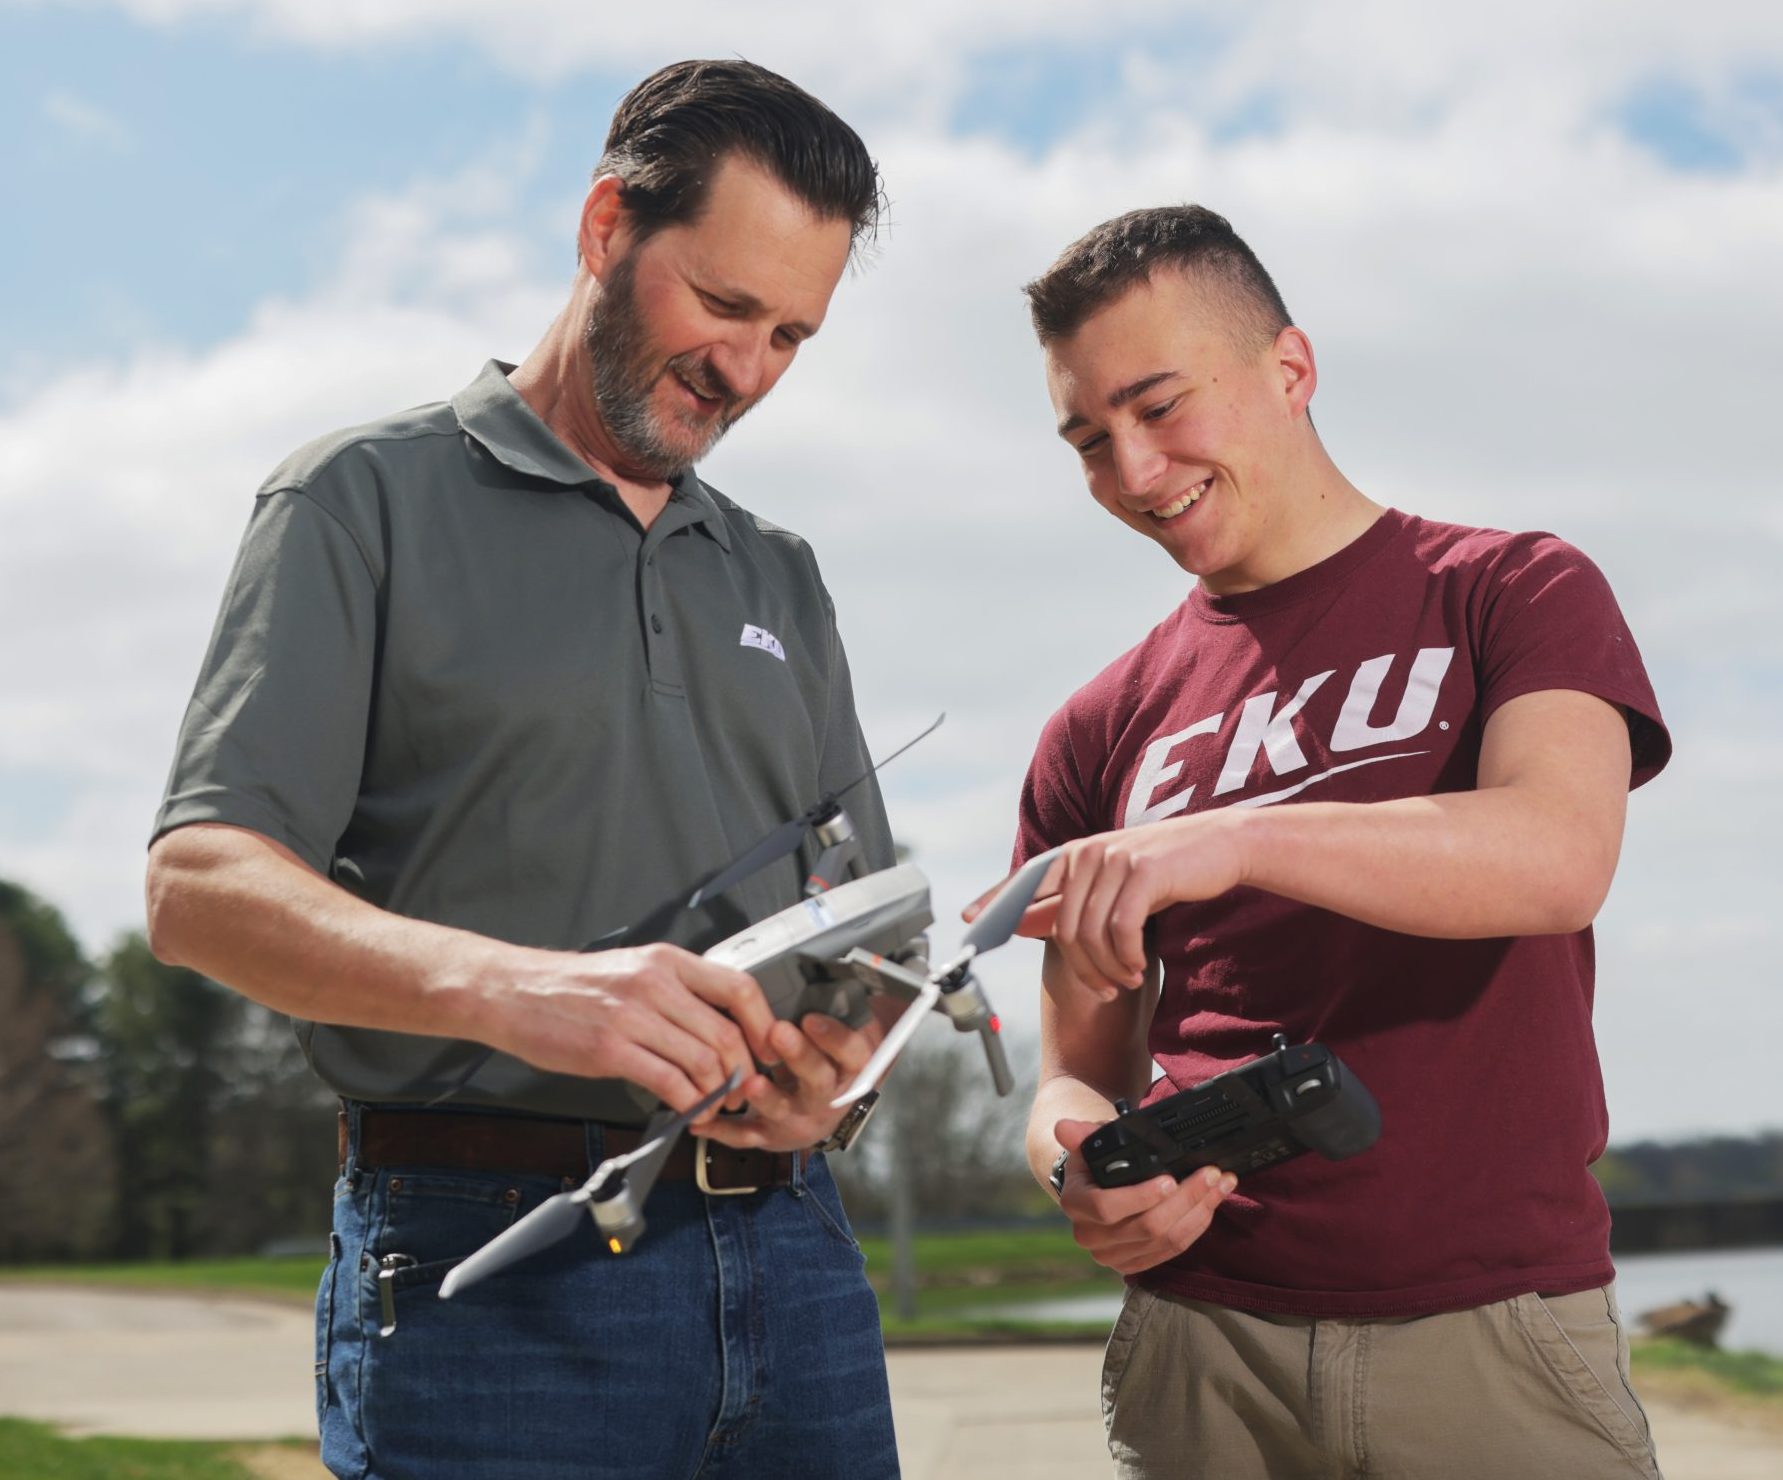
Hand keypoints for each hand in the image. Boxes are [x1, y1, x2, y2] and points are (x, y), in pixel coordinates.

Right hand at [481, 942, 777, 1121]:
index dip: (762, 1024)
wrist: (514, 992)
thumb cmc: (571, 987)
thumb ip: (674, 991)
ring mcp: (633, 1016)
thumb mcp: (632, 970)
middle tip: (742, 1090)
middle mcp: (655, 984)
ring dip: (716, 1092)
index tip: (767, 1049)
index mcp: (666, 962)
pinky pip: (668, 1080)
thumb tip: (714, 1026)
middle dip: (742, 1070)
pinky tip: (689, 1111)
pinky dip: (688, 1102)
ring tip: (714, 1106)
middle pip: (725, 1032)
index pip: (738, 987)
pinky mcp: (611, 1049)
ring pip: (702, 1059)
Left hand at [698, 1012, 883, 1152]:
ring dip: (765, 1097)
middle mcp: (827, 1098)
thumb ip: (831, 1008)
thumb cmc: (826, 1057)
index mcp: (849, 1069)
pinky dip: (721, 1129)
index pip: (852, 1053)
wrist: (827, 1104)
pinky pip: (744, 1135)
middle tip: (778, 1033)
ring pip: (782, 1110)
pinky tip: (700, 1119)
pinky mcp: (771, 1137)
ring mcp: (798, 1120)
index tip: (811, 1018)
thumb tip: (813, 970)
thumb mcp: (842, 1032)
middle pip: (818, 1081)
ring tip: (749, 1082)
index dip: (834, 1037)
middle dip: (799, 1057)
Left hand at [963, 816, 1244, 996]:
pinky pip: (1119, 930)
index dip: (996, 901)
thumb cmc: (1168, 869)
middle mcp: (1088, 853)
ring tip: (1126, 981)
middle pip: (1062, 927)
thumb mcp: (1116, 883)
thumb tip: (1025, 924)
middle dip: (1083, 969)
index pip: (1026, 880)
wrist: (1223, 845)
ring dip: (1107, 969)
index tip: (969, 921)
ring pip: (1090, 933)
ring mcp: (1113, 860)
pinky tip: (1137, 969)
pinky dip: (1125, 958)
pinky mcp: (1141, 872)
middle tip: (1106, 990)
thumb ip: (1074, 902)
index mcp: (1077, 854)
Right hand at [1050, 1118, 1233, 1275]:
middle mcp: (1090, 1236)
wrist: (1096, 1189)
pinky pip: (1173, 1250)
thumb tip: (1064, 1127)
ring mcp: (1114, 1255)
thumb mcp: (1089, 1144)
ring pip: (1166, 1240)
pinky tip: (1210, 1204)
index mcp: (1075, 1204)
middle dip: (1186, 1198)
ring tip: (1220, 1185)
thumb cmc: (1096, 1163)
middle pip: (1146, 1227)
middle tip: (1211, 1174)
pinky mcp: (1136, 1264)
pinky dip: (1196, 1225)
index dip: (1141, 1197)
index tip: (1169, 1179)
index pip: (1107, 1208)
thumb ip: (1081, 1134)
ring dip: (1199, 1210)